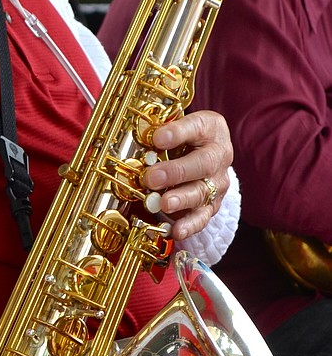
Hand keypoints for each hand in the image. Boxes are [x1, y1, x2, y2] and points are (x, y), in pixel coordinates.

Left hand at [142, 109, 232, 241]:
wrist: (207, 153)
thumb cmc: (186, 136)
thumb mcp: (175, 125)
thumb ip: (160, 130)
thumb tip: (138, 137)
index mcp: (210, 128)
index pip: (196, 127)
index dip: (177, 132)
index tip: (157, 138)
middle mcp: (219, 155)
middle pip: (203, 164)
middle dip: (176, 172)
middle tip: (152, 177)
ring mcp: (217, 182)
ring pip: (202, 192)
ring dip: (181, 199)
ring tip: (164, 203)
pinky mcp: (212, 204)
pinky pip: (202, 217)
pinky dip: (189, 225)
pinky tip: (176, 230)